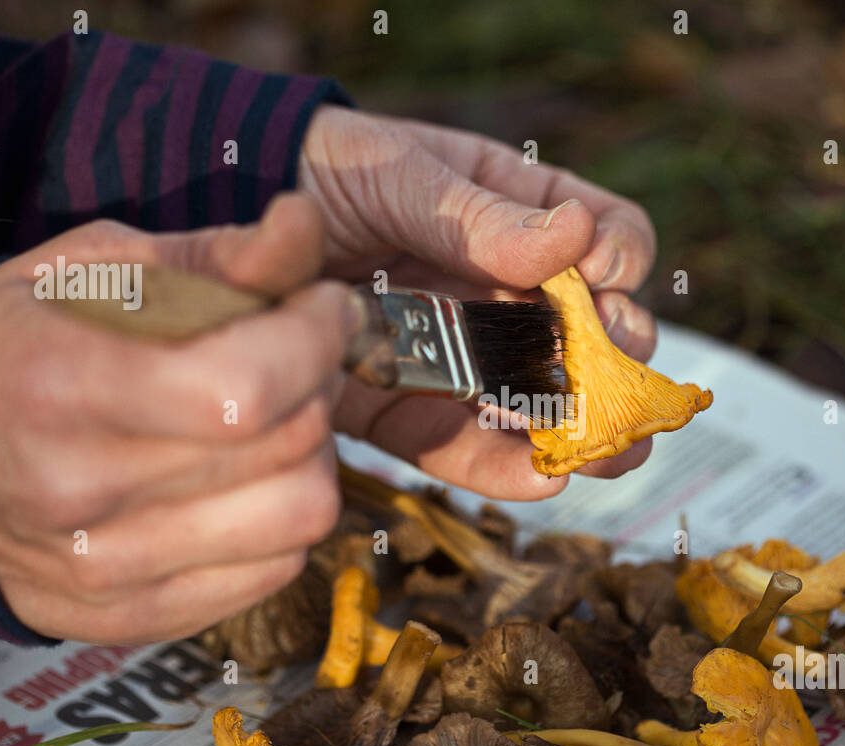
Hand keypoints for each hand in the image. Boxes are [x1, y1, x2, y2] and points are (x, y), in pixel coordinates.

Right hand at [0, 195, 355, 643]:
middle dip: (319, 382)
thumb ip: (214, 254)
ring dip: (310, 457)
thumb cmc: (22, 343)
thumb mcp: (95, 267)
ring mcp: (108, 567)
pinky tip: (244, 478)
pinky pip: (276, 570)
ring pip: (299, 519)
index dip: (314, 338)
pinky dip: (281, 517)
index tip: (323, 305)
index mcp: (60, 385)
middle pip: (288, 448)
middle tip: (296, 353)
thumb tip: (305, 223)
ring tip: (274, 421)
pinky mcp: (138, 614)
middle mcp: (80, 490)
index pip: (244, 389)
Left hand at [300, 106, 659, 499]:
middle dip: (615, 364)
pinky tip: (540, 478)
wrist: (225, 207)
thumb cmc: (325, 168)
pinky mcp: (403, 405)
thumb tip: (579, 238)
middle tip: (617, 382)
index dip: (619, 260)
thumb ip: (482, 218)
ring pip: (537, 402)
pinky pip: (457, 443)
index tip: (603, 279)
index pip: (605, 236)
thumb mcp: (404, 174)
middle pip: (588, 333)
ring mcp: (457, 352)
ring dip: (580, 432)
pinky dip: (498, 466)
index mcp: (519, 214)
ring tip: (609, 454)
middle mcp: (501, 290)